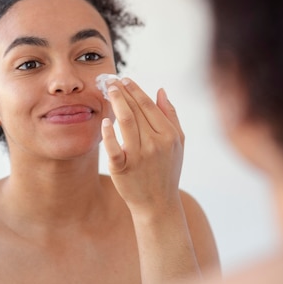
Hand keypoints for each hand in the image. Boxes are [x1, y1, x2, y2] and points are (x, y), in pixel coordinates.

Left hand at [101, 78, 184, 214]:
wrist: (158, 204)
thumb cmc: (167, 170)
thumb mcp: (177, 143)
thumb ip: (171, 115)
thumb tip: (161, 90)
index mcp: (169, 135)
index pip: (149, 105)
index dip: (135, 90)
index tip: (125, 79)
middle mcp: (155, 143)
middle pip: (136, 111)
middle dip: (123, 92)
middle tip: (111, 80)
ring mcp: (139, 156)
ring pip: (126, 123)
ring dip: (116, 103)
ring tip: (108, 91)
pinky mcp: (123, 168)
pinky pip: (114, 148)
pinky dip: (108, 135)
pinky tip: (104, 122)